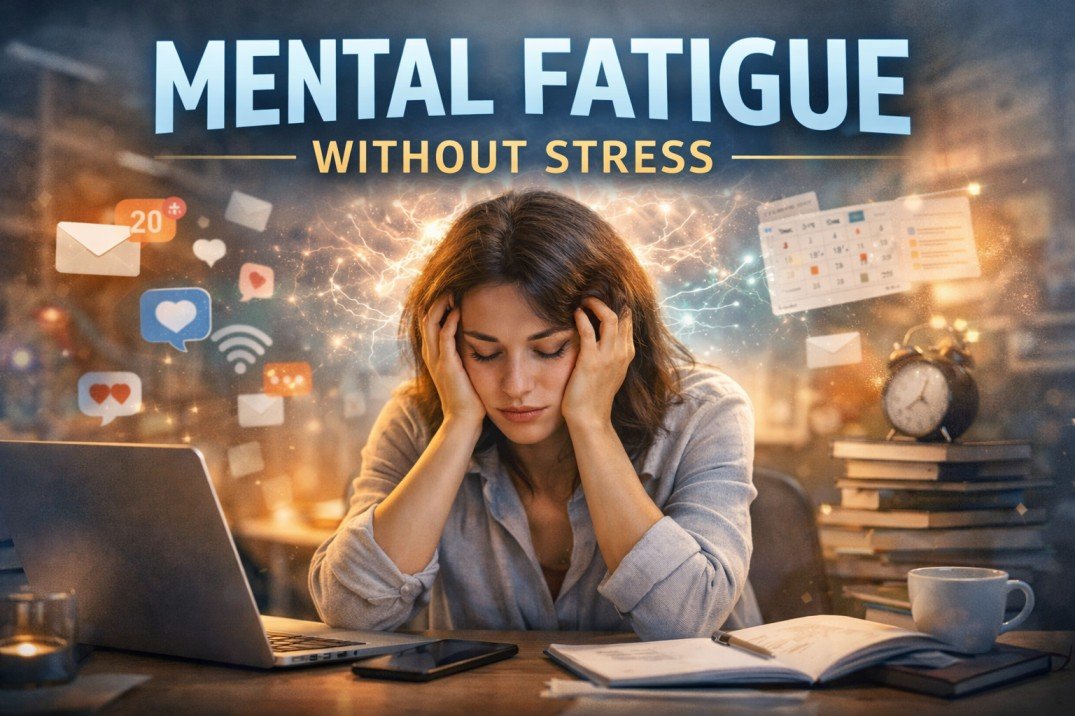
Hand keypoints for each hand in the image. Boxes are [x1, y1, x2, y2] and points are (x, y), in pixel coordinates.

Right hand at [421, 294, 485, 427]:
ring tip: (454, 293)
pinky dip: (449, 322)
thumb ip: (463, 351)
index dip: (437, 305)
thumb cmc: (468, 394)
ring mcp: (436, 359)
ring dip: (441, 306)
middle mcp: (431, 354)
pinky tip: (458, 311)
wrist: (463, 418)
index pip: (429, 321)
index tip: (453, 293)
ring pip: (430, 324)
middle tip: (453, 287)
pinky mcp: (447, 365)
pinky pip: (444, 338)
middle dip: (438, 300)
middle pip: (426, 317)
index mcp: (433, 354)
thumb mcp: (462, 367)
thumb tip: (475, 334)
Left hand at [562, 297, 634, 427]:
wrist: (590, 418)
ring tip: (584, 299)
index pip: (628, 321)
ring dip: (596, 304)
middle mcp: (622, 353)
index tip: (603, 298)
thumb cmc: (595, 396)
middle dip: (608, 300)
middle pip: (622, 315)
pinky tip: (575, 313)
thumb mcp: (610, 372)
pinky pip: (588, 331)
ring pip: (610, 318)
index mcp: (627, 354)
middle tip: (592, 294)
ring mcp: (608, 357)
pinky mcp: (591, 361)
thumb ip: (610, 354)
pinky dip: (582, 317)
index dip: (617, 306)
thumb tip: (602, 337)